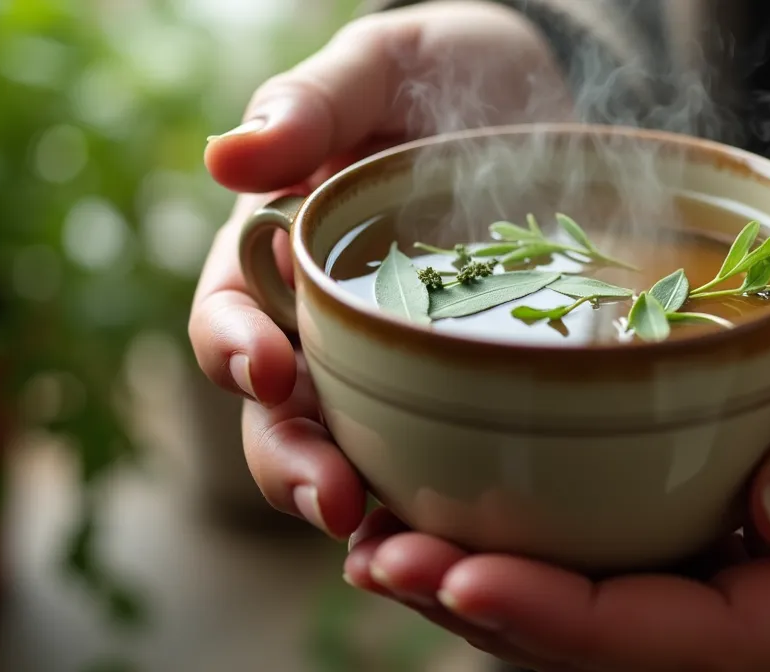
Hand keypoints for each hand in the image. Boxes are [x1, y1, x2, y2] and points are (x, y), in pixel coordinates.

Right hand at [188, 2, 566, 533]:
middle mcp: (323, 325)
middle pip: (280, 410)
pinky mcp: (459, 389)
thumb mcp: (381, 68)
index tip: (265, 370)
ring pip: (348, 451)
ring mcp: (390, 366)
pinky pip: (433, 456)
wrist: (541, 102)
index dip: (233, 348)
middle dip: (291, 459)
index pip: (231, 314)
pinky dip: (430, 503)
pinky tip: (457, 543)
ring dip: (353, 500)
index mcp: (279, 254)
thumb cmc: (443, 72)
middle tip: (330, 500)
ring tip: (383, 541)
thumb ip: (311, 103)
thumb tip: (228, 157)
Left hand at [343, 215, 769, 670]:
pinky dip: (552, 539)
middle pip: (648, 639)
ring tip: (389, 542)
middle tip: (385, 555)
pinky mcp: (759, 511)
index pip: (715, 632)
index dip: (586, 621)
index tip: (467, 578)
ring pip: (631, 604)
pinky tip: (471, 508)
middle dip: (511, 612)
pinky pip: (643, 547)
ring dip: (510, 584)